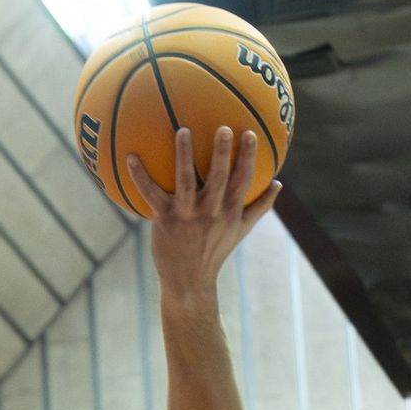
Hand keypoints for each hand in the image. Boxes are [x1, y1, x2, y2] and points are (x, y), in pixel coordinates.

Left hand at [128, 127, 281, 299]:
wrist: (189, 281)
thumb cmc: (215, 251)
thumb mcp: (241, 230)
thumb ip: (260, 207)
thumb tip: (279, 184)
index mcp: (229, 211)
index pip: (243, 180)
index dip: (248, 158)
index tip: (250, 134)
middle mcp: (210, 211)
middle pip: (219, 177)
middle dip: (222, 152)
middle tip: (224, 128)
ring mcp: (187, 215)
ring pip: (185, 181)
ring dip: (184, 155)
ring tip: (183, 131)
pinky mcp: (164, 220)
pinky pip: (150, 193)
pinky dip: (140, 176)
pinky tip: (131, 156)